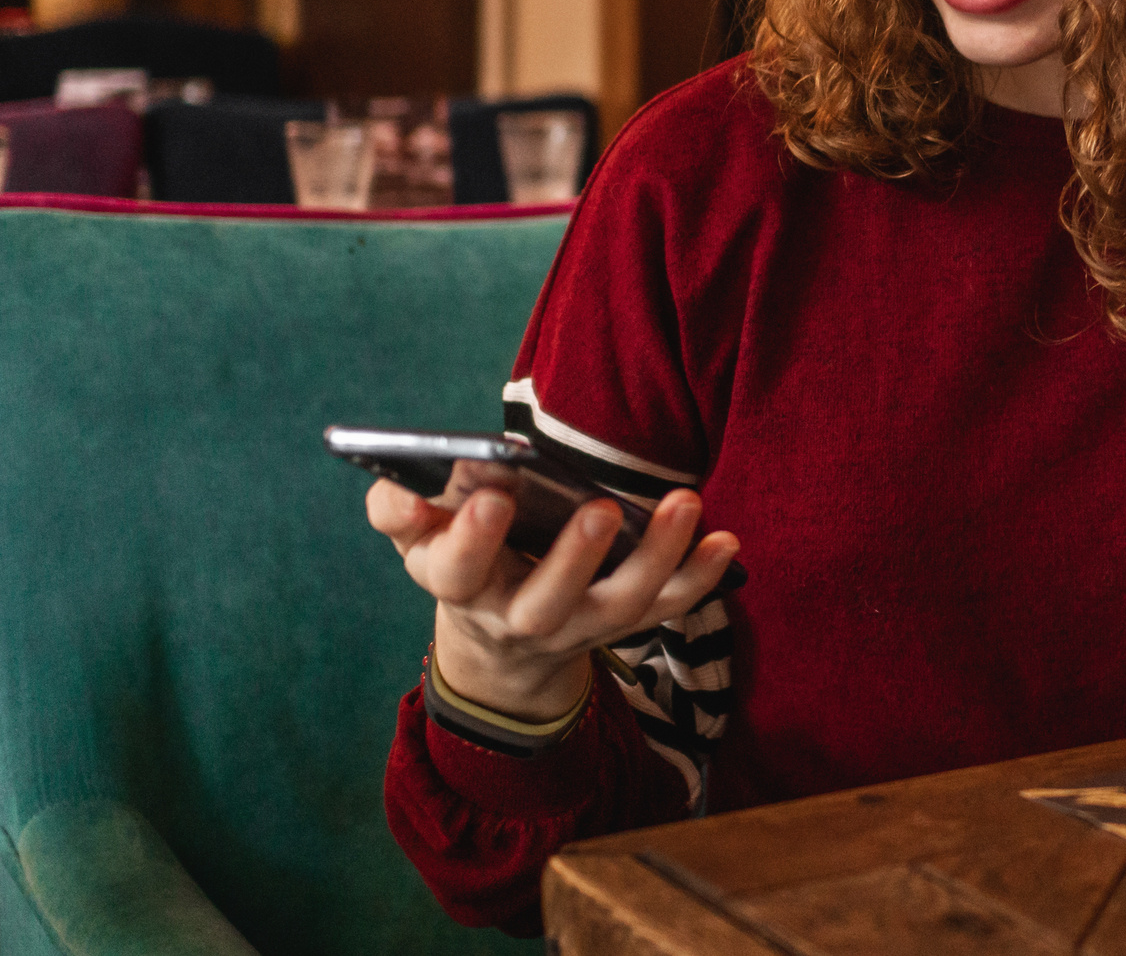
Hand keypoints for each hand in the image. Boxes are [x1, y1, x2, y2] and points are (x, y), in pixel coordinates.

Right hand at [366, 473, 740, 721]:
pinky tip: (726, 540)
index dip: (473, 539)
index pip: (458, 572)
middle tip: (601, 508)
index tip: (494, 494)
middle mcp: (520, 618)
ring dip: (659, 556)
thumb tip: (401, 485)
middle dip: (574, 558)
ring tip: (685, 502)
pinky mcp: (623, 623)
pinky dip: (700, 578)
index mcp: (462, 588)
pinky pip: (667, 607)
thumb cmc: (460, 559)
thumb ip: (399, 510)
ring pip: (621, 606)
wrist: (497, 640)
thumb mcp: (417, 540)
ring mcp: (579, 626)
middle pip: (547, 604)